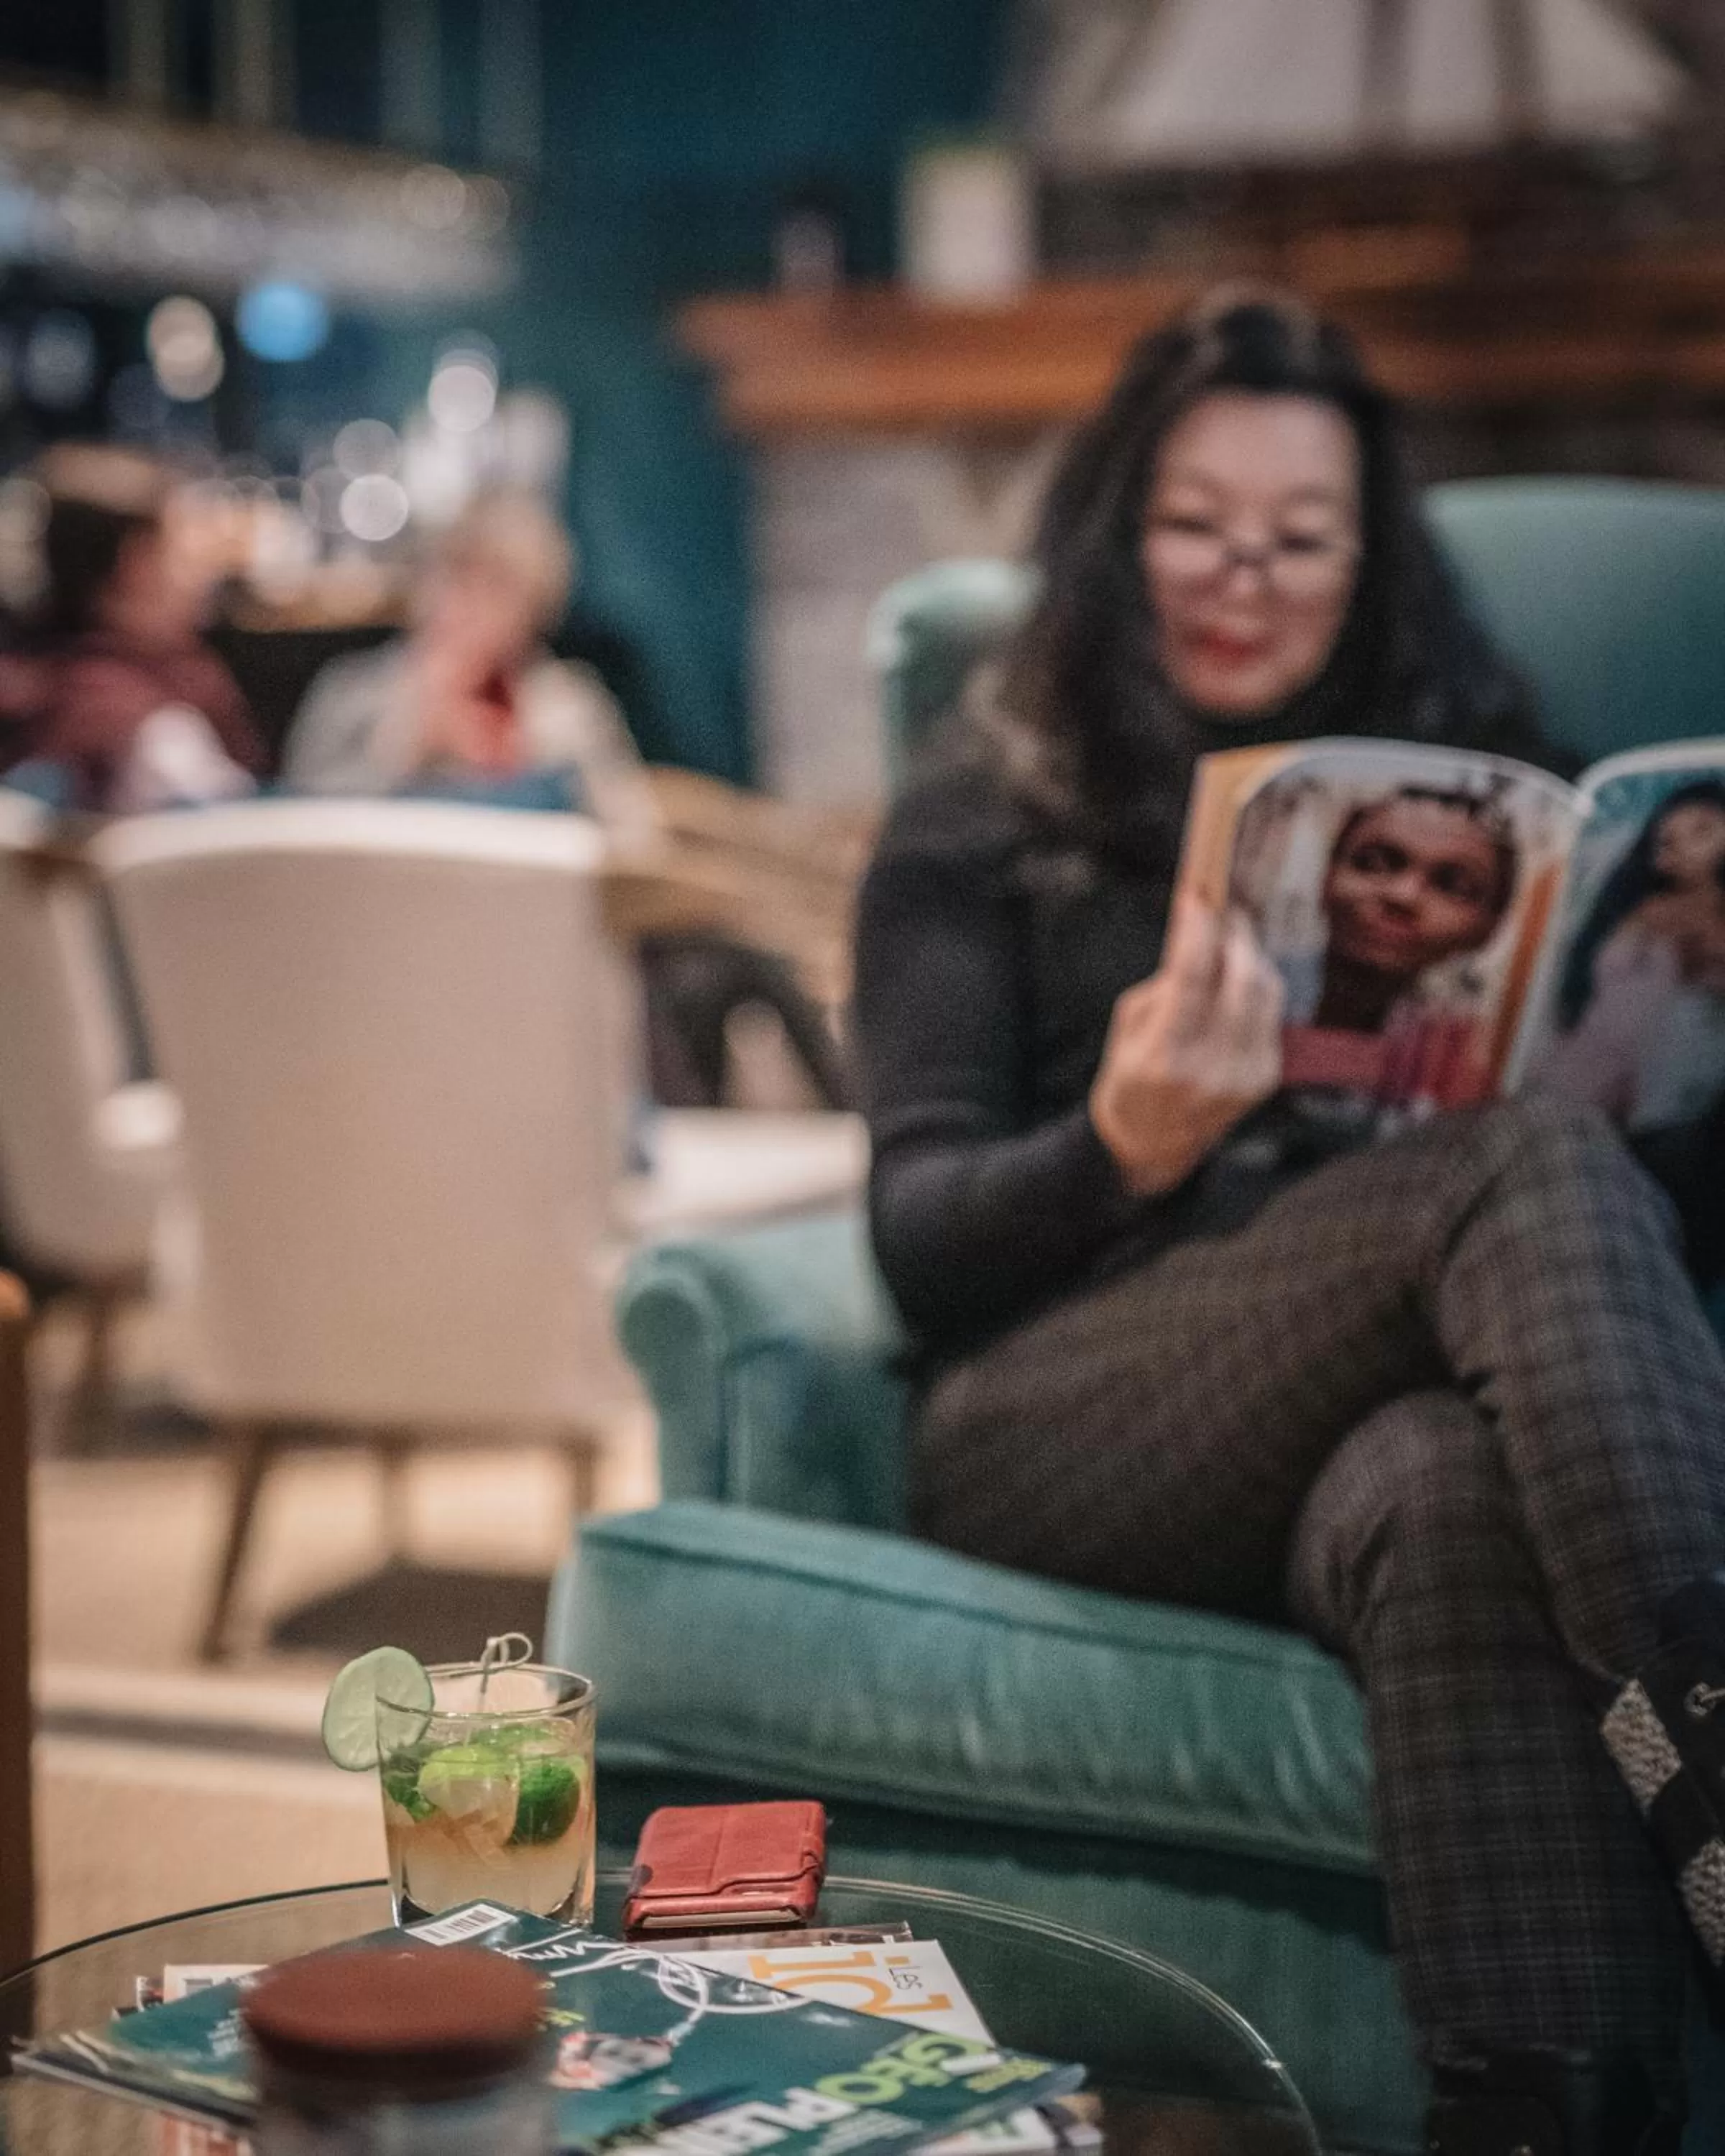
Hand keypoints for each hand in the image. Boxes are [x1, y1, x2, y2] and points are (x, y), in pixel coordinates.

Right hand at [1089, 896, 1283, 1195]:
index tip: (1198, 896)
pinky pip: (1271, 1016)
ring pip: (1266, 995)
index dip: (1198, 929)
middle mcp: (1211, 1069)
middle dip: (1236, 937)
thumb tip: (1202, 933)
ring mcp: (1243, 1077)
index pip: (1191, 977)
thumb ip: (1166, 983)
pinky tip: (1239, 980)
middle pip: (1243, 981)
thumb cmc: (1130, 1076)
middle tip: (1226, 912)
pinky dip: (1257, 990)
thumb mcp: (1129, 1026)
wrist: (1148, 1144)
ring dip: (1251, 958)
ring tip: (1233, 941)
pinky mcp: (1264, 1079)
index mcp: (1165, 1055)